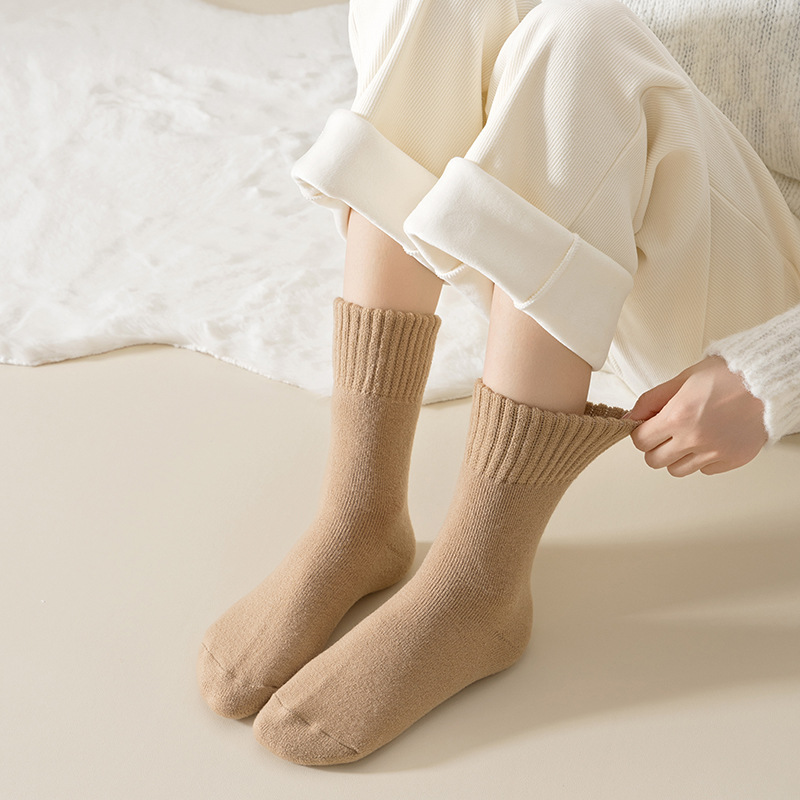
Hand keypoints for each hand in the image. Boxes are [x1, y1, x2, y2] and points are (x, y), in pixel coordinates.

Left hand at [626, 355, 767, 476]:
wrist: (767, 382)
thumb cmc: (729, 376)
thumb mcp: (683, 379)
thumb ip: (652, 400)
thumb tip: (631, 417)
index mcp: (678, 416)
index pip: (640, 441)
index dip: (640, 433)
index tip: (646, 427)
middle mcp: (695, 438)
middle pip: (654, 460)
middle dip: (654, 447)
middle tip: (664, 433)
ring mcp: (714, 453)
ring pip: (677, 470)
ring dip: (676, 456)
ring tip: (687, 437)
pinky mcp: (732, 461)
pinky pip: (703, 470)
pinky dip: (701, 459)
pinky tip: (708, 440)